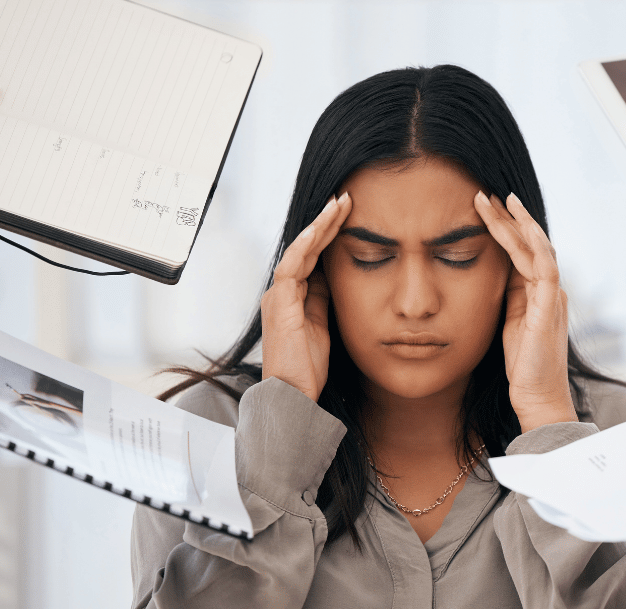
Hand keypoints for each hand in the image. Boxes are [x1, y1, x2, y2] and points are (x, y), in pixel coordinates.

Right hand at [260, 194, 350, 400]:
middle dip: (326, 221)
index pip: (313, 256)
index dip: (329, 234)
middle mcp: (282, 291)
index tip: (347, 214)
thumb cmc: (306, 366)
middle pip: (306, 247)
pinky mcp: (279, 304)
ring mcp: (278, 296)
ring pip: (298, 250)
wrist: (293, 393)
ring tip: (337, 205)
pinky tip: (317, 229)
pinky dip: (303, 246)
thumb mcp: (322, 324)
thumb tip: (332, 276)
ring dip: (318, 226)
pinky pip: (290, 267)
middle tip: (345, 199)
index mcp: (293, 296)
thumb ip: (323, 299)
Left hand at [474, 191, 576, 432]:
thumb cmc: (522, 366)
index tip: (485, 210)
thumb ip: (509, 297)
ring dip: (517, 222)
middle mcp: (550, 289)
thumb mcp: (510, 323)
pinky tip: (518, 225)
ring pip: (537, 247)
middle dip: (508, 218)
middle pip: (530, 243)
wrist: (538, 397)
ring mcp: (552, 296)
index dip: (505, 230)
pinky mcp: (550, 305)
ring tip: (498, 200)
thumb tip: (495, 273)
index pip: (524, 252)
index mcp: (540, 293)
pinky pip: (544, 265)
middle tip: (485, 195)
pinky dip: (532, 243)